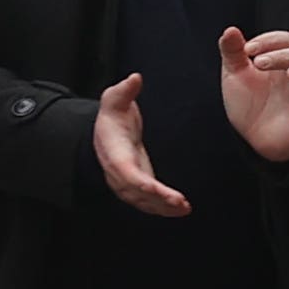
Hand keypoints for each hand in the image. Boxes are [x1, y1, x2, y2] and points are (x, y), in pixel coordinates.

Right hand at [93, 74, 189, 216]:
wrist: (104, 135)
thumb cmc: (112, 118)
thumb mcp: (114, 101)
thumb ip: (124, 91)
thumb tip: (135, 78)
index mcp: (114, 153)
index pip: (126, 172)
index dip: (143, 184)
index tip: (159, 191)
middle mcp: (118, 172)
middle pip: (136, 192)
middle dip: (158, 200)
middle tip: (181, 203)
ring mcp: (126, 182)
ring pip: (141, 201)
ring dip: (162, 207)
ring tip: (184, 209)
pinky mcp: (136, 187)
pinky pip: (146, 202)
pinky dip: (162, 208)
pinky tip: (179, 209)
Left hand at [219, 25, 288, 165]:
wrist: (252, 140)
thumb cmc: (248, 105)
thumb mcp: (234, 76)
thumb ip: (232, 52)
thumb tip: (230, 30)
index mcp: (279, 62)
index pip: (284, 40)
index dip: (268, 40)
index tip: (247, 49)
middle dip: (280, 56)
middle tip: (258, 64)